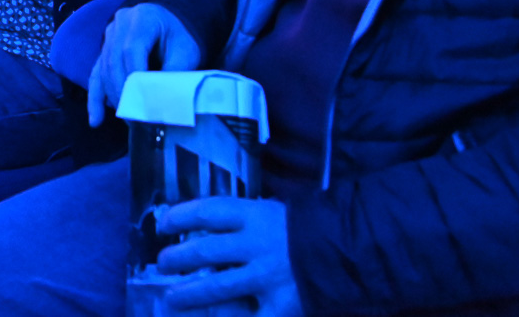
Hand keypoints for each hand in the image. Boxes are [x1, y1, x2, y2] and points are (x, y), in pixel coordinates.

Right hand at [87, 2, 200, 126]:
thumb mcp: (185, 52)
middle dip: (124, 93)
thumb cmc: (179, 36)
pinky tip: (95, 120)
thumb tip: (162, 104)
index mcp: (143, 18)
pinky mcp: (103, 51)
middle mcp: (120, 24)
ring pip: (103, 70)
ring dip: (113, 99)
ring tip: (128, 122)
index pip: (131, 50)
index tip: (145, 104)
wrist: (170, 23)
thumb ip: (174, 73)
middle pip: (114, 61)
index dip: (135, 78)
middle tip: (137, 120)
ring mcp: (108, 36)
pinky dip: (95, 98)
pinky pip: (96, 75)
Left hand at [157, 198, 302, 315]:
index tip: (163, 222)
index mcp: (256, 216)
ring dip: (188, 294)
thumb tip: (206, 224)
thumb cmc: (313, 232)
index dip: (180, 215)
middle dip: (177, 259)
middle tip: (162, 265)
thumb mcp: (279, 214)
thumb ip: (248, 221)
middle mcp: (256, 245)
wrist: (356, 253)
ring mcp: (266, 278)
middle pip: (203, 251)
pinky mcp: (280, 306)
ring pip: (215, 288)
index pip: (208, 211)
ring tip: (171, 299)